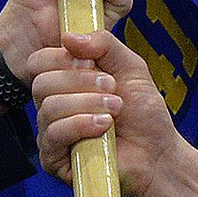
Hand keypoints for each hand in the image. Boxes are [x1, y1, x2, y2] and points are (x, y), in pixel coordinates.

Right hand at [26, 29, 197, 196]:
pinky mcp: (53, 160)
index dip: (63, 58)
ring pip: (49, 107)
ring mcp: (50, 134)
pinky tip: (104, 127)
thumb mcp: (130, 67)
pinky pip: (53, 134)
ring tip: (114, 110)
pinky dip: (81, 125)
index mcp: (64, 83)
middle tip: (112, 89)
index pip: (40, 62)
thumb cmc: (144, 114)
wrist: (157, 153)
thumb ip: (104, 44)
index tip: (93, 64)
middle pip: (41, 82)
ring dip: (87, 104)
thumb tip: (69, 36)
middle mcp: (52, 107)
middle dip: (80, 82)